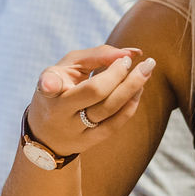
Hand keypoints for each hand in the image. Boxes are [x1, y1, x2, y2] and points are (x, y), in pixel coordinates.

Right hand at [24, 46, 155, 157]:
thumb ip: (97, 55)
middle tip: (142, 61)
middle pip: (95, 93)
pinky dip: (130, 105)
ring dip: (132, 88)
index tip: (84, 67)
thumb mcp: (68, 67)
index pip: (54, 83)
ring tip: (147, 70)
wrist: (48, 133)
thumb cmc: (61, 88)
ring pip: (108, 109)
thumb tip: (131, 53)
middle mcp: (59, 113)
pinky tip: (139, 90)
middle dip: (121, 74)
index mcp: (48, 91)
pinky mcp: (88, 142)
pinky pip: (114, 125)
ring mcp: (74, 130)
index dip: (69, 75)